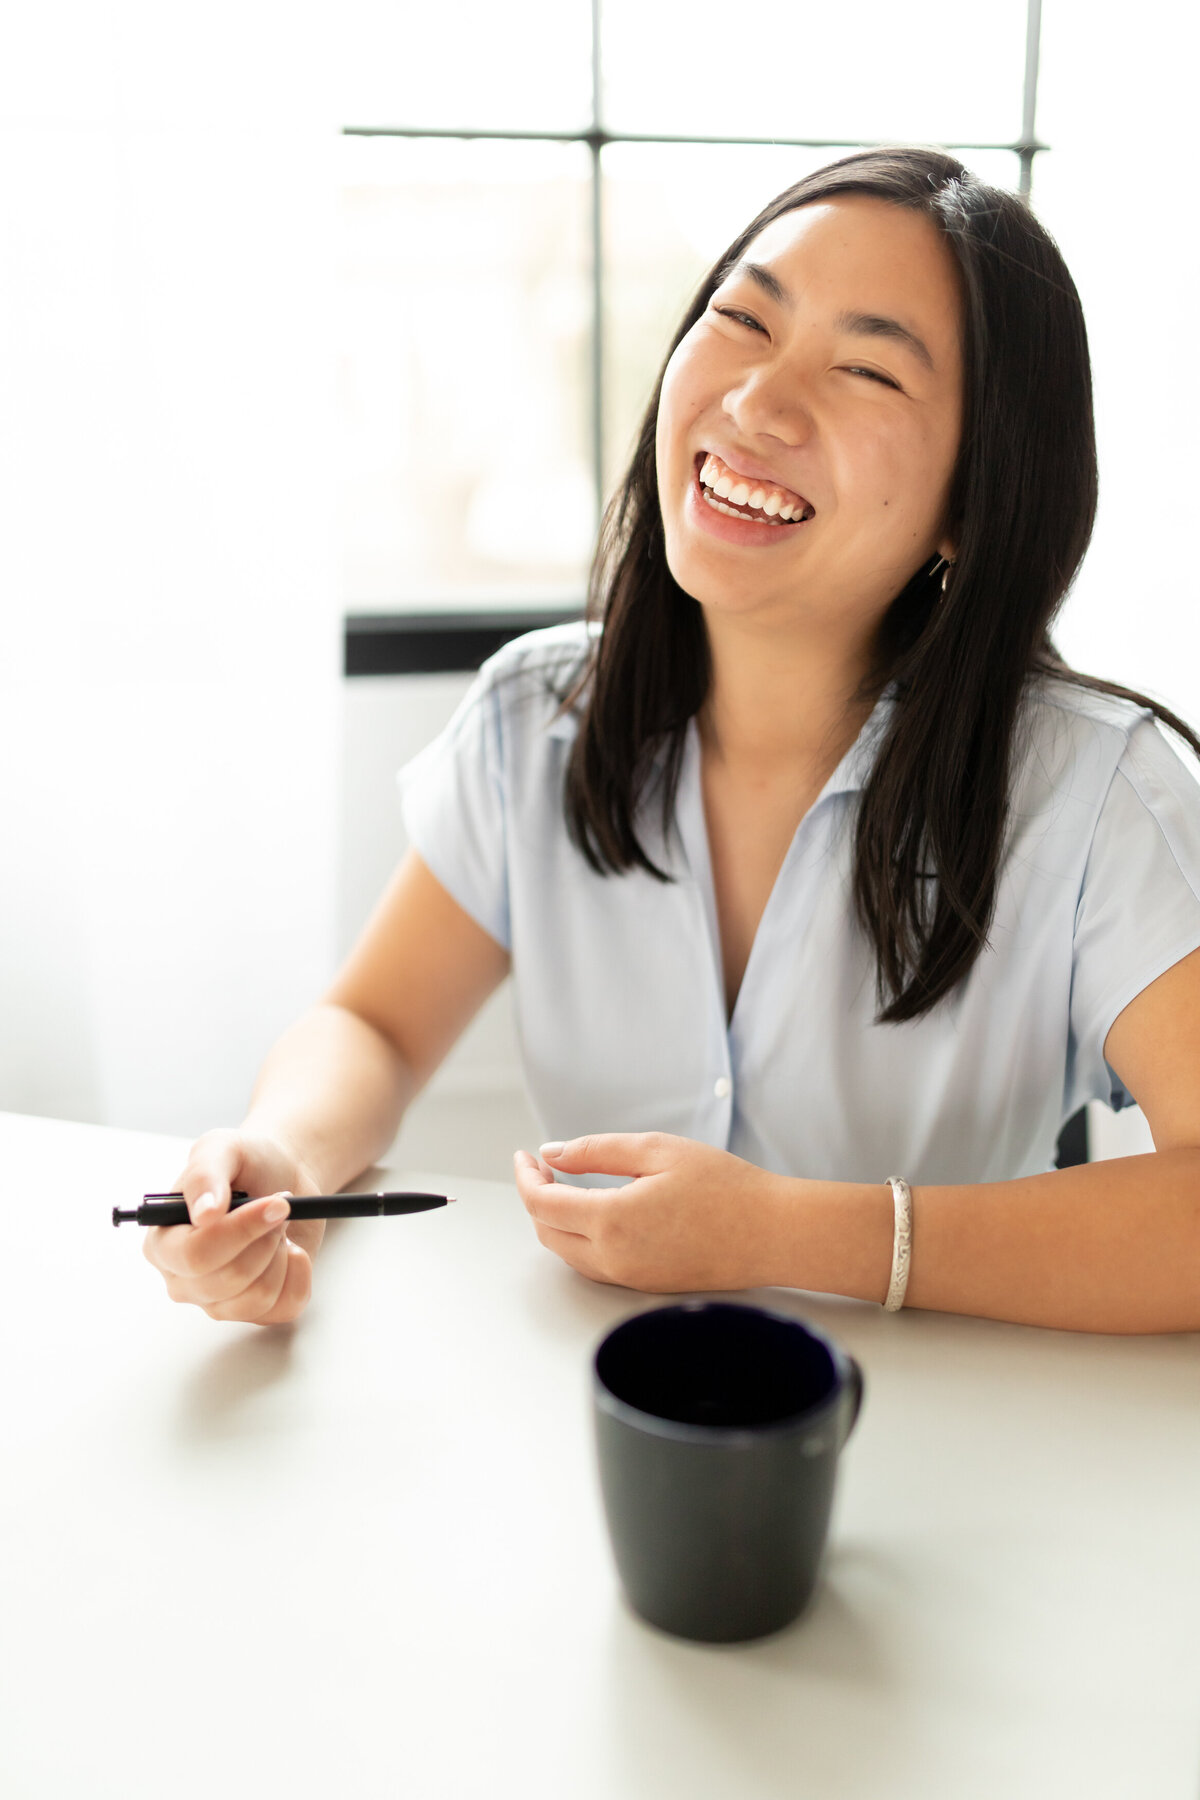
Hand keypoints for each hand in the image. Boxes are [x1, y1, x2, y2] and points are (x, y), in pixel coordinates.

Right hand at [143, 1127, 325, 1324]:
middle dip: (265, 1238)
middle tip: (278, 1207)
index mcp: (163, 1242)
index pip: (194, 1255)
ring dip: (281, 1253)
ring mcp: (218, 1300)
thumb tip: (204, 1214)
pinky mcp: (255, 1310)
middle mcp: (184, 1279)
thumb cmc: (246, 1163)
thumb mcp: (221, 1148)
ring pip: (259, 1296)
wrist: (283, 1176)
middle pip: (228, 1278)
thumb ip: (204, 1176)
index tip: (274, 1202)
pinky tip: (292, 1250)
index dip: (239, 1231)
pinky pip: (285, 1308)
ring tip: (277, 1227)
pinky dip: (300, 1274)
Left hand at [513, 1132, 788, 1292]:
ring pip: (567, 1253)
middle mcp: (613, 1258)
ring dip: (554, 1220)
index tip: (524, 1155)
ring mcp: (628, 1278)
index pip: (541, 1203)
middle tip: (544, 1166)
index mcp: (612, 1220)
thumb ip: (596, 1151)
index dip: (525, 1176)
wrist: (773, 1233)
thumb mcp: (657, 1149)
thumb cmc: (726, 1188)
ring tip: (565, 1185)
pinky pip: (593, 1265)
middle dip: (535, 1197)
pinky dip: (578, 1239)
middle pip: (547, 1231)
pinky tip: (594, 1214)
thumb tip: (552, 1154)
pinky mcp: (644, 1286)